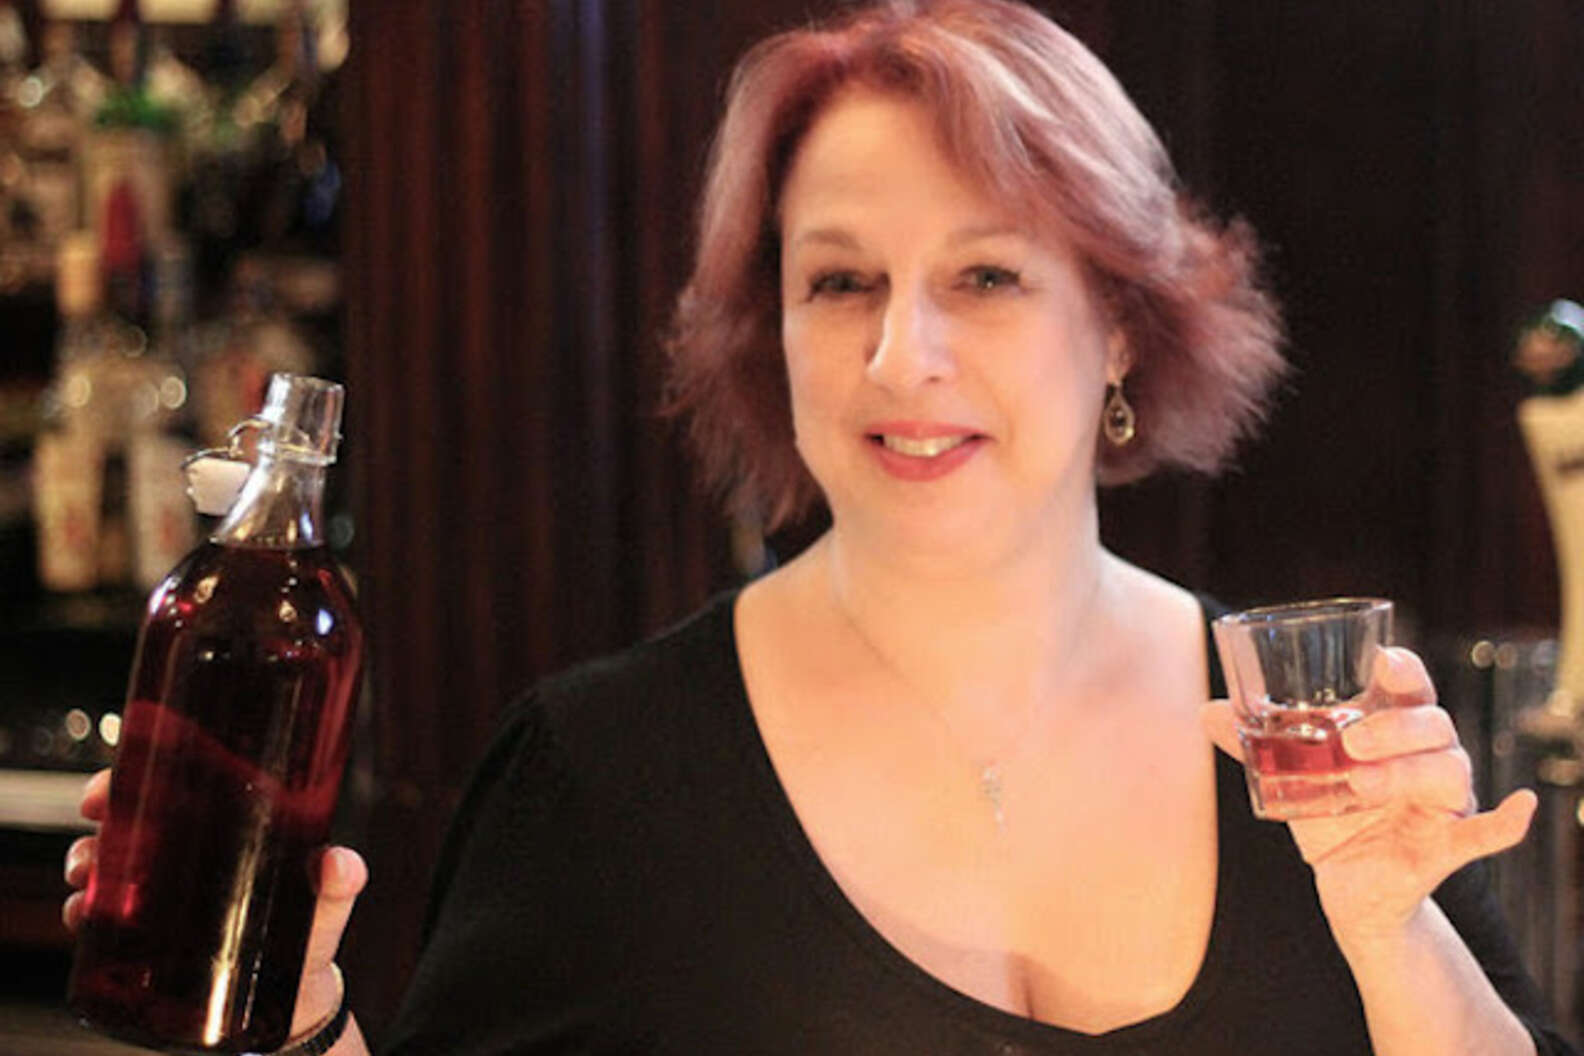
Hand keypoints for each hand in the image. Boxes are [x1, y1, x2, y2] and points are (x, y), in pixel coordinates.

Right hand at [63, 769, 369, 1039]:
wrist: (293, 1003)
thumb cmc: (311, 937)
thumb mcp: (326, 905)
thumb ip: (338, 884)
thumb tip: (338, 865)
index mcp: (230, 831)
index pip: (178, 788)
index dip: (140, 778)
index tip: (111, 788)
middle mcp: (191, 855)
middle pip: (134, 821)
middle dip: (102, 820)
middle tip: (95, 835)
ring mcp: (164, 894)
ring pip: (110, 864)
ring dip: (87, 863)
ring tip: (87, 878)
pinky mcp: (146, 937)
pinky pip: (103, 916)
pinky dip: (84, 911)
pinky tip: (82, 915)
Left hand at [1200, 648, 1536, 949]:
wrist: (1344, 887)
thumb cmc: (1327, 813)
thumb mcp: (1292, 776)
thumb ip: (1253, 743)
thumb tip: (1207, 710)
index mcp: (1390, 729)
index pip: (1408, 686)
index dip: (1402, 669)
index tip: (1382, 660)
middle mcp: (1424, 757)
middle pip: (1432, 723)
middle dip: (1395, 727)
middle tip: (1350, 742)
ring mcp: (1440, 801)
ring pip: (1448, 771)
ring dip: (1407, 773)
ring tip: (1360, 785)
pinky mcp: (1446, 846)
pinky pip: (1488, 832)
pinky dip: (1507, 821)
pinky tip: (1523, 807)